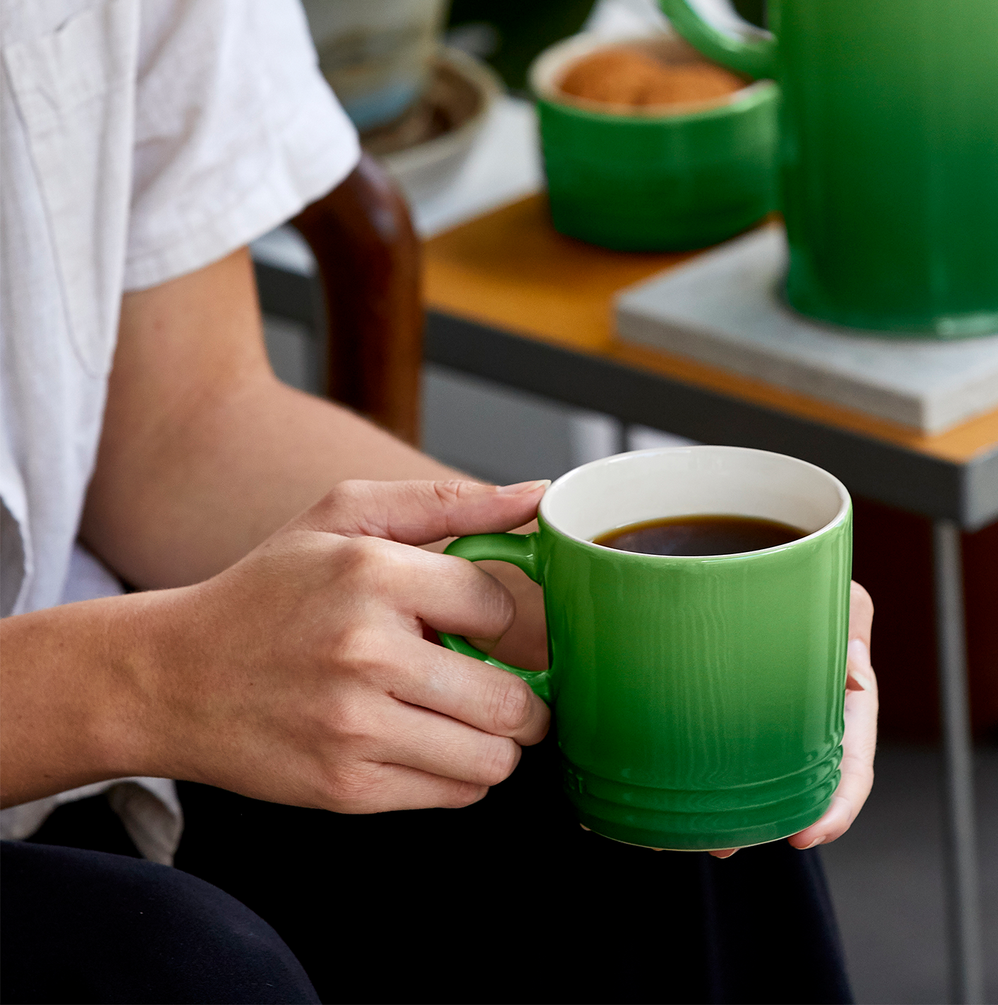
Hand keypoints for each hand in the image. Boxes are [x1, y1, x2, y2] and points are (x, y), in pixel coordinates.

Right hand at [128, 479, 551, 811]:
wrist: (169, 677)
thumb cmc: (267, 591)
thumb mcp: (345, 517)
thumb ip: (448, 503)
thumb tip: (535, 496)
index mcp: (373, 574)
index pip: (501, 609)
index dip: (501, 620)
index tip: (483, 627)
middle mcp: (366, 653)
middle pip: (512, 700)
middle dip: (525, 696)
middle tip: (507, 686)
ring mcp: (354, 728)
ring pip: (493, 758)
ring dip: (499, 742)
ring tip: (469, 718)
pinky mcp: (344, 788)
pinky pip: (453, 795)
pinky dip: (460, 775)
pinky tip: (430, 743)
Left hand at [710, 580, 877, 858]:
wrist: (754, 556)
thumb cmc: (806, 574)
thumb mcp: (840, 592)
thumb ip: (852, 619)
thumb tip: (851, 660)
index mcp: (848, 704)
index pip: (852, 767)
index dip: (837, 805)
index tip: (809, 834)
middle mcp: (809, 723)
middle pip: (798, 788)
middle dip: (766, 824)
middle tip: (728, 844)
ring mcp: (768, 723)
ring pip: (755, 781)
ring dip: (726, 812)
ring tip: (692, 831)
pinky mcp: (727, 715)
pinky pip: (716, 753)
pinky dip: (695, 781)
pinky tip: (660, 796)